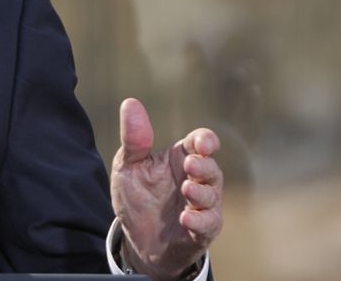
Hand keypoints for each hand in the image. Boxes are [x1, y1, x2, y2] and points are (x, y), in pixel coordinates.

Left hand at [110, 98, 222, 280]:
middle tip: (190, 165)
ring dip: (201, 193)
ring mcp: (201, 206)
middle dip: (204, 166)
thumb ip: (133, 139)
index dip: (206, 140)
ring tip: (186, 189)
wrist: (137, 239)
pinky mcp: (201, 231)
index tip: (203, 144)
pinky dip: (200, 221)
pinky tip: (185, 217)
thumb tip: (130, 102)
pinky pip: (208, 225)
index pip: (201, 143)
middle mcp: (196, 180)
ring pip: (212, 196)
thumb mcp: (128, 165)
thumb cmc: (137, 197)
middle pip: (211, 168)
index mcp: (180, 159)